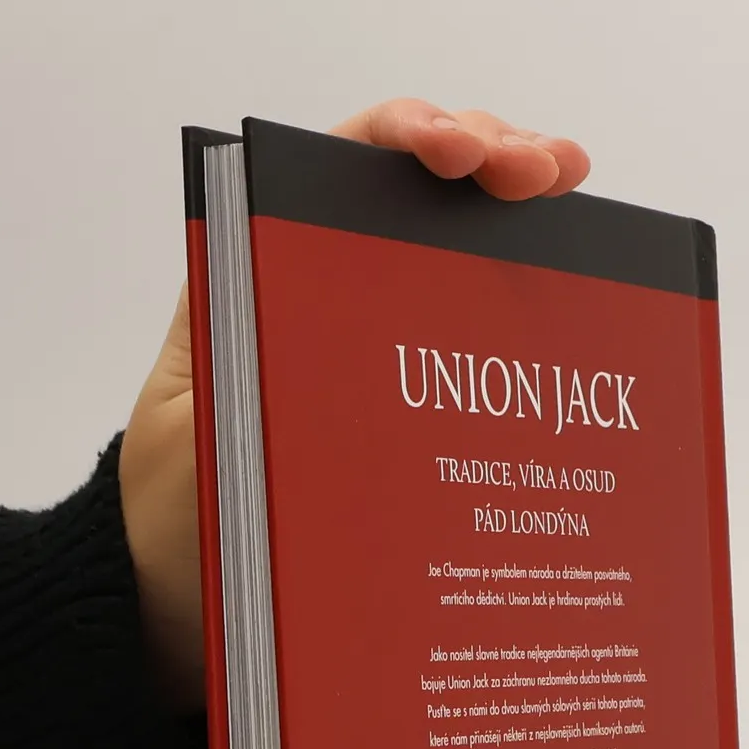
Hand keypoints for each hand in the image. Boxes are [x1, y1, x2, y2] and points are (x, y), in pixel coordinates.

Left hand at [120, 100, 591, 703]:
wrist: (178, 610)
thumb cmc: (173, 530)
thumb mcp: (195, 447)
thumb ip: (246, 383)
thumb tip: (334, 339)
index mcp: (256, 283)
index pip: (336, 169)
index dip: (407, 138)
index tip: (462, 154)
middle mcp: (318, 299)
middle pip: (412, 193)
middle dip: (489, 156)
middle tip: (548, 171)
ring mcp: (366, 350)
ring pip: (452, 256)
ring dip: (518, 220)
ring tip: (570, 188)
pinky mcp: (399, 409)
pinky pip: (468, 345)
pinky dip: (524, 311)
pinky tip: (575, 304)